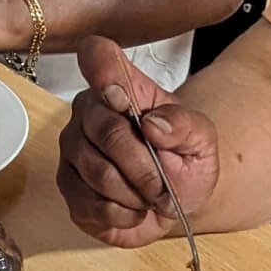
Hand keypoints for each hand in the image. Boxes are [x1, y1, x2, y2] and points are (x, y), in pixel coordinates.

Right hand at [57, 35, 219, 247]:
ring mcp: (73, 148)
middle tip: (164, 183)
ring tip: (151, 195)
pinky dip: (121, 213)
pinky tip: (133, 208)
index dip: (104, 73)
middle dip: (143, 166)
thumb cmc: (184, 161)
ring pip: (98, 172)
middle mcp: (90, 111)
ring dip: (134, 193)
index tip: (123, 98)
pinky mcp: (68, 186)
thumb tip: (154, 123)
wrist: (176, 203)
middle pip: (106, 131)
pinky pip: (90, 203)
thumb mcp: (202, 139)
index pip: (97, 56)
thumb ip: (184, 124)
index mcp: (124, 86)